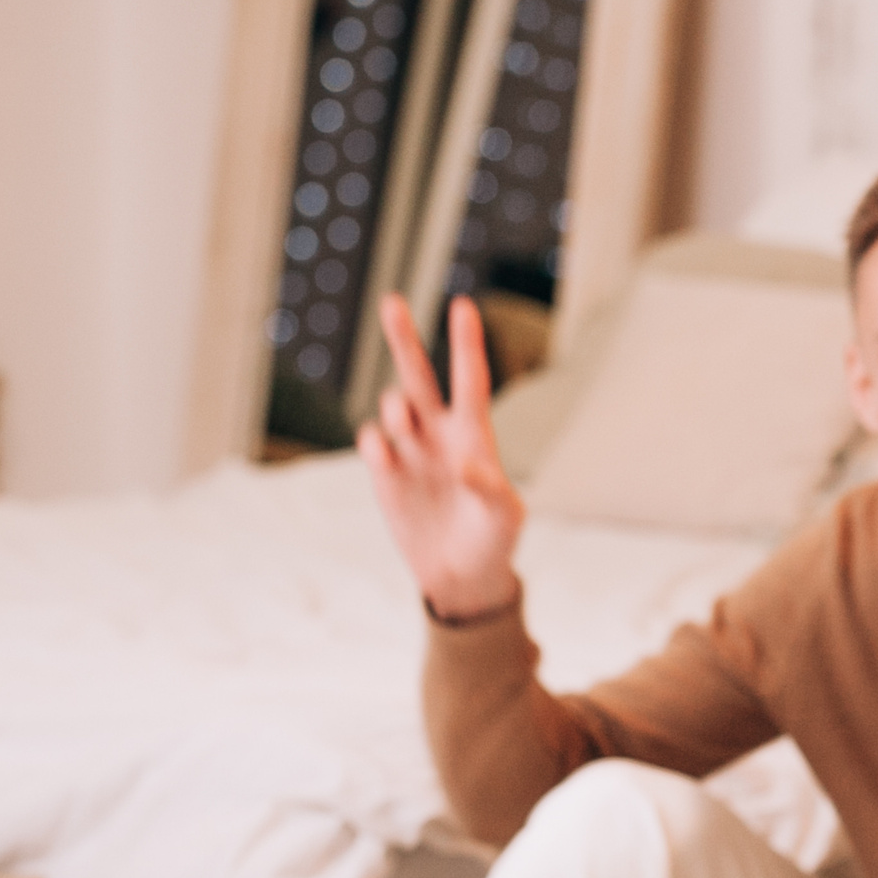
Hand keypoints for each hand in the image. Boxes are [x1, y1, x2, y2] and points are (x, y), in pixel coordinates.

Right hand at [356, 293, 525, 617]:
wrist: (461, 576)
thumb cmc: (494, 541)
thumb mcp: (504, 518)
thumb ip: (490, 489)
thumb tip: (466, 464)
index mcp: (476, 436)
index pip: (470, 381)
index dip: (466, 344)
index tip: (462, 305)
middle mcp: (441, 435)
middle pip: (418, 377)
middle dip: (404, 340)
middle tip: (391, 301)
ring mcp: (411, 451)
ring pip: (394, 406)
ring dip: (396, 408)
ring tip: (404, 424)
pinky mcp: (386, 474)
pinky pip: (373, 442)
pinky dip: (375, 442)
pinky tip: (385, 454)